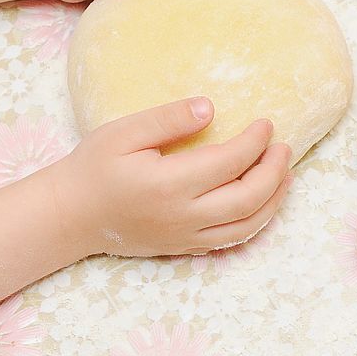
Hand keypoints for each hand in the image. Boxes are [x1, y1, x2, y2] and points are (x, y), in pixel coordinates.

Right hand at [58, 96, 292, 256]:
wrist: (70, 216)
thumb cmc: (94, 168)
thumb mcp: (123, 133)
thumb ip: (168, 120)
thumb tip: (210, 108)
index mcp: (169, 184)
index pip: (230, 162)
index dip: (256, 141)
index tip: (267, 123)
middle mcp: (183, 216)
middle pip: (249, 198)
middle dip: (274, 171)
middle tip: (284, 146)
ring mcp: (185, 236)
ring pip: (247, 226)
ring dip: (274, 199)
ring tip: (286, 174)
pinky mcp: (184, 247)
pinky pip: (231, 239)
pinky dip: (256, 220)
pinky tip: (263, 202)